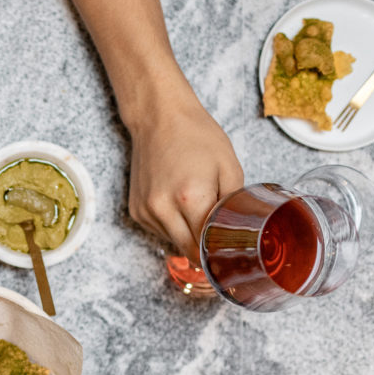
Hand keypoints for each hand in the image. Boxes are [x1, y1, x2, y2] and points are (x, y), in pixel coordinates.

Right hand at [127, 100, 243, 263]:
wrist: (159, 118)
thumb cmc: (196, 136)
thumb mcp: (229, 166)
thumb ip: (235, 204)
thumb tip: (237, 231)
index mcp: (190, 198)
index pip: (206, 246)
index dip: (220, 254)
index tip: (230, 256)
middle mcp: (162, 208)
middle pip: (188, 251)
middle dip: (205, 251)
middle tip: (220, 245)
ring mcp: (145, 210)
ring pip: (173, 242)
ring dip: (187, 236)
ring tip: (197, 212)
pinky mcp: (136, 210)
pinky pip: (159, 230)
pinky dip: (172, 225)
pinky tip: (178, 204)